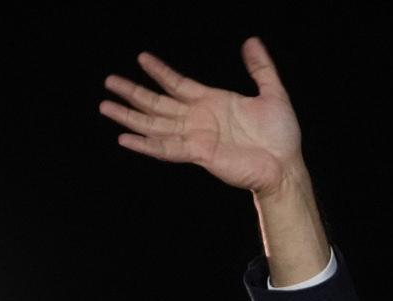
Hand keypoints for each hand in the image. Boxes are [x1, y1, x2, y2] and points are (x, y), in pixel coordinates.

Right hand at [100, 37, 302, 195]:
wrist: (287, 165)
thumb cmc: (281, 136)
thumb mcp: (273, 94)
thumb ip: (261, 69)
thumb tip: (252, 42)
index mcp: (212, 102)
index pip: (178, 84)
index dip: (160, 72)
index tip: (141, 58)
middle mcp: (199, 119)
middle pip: (158, 103)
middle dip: (133, 92)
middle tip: (109, 81)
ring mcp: (196, 137)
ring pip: (155, 124)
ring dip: (130, 116)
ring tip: (105, 106)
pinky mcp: (199, 154)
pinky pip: (166, 148)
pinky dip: (145, 144)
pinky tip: (125, 138)